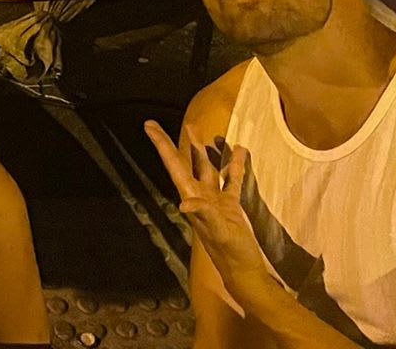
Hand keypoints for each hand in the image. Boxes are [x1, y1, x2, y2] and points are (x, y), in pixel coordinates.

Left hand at [144, 123, 274, 309]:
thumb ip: (204, 215)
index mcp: (192, 198)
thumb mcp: (218, 233)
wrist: (246, 271)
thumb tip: (185, 202)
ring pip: (207, 168)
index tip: (149, 125)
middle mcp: (199, 197)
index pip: (174, 165)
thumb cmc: (230, 253)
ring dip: (203, 150)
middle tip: (156, 124)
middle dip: (174, 144)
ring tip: (200, 129)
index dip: (162, 145)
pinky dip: (234, 165)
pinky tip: (240, 150)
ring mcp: (215, 201)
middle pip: (184, 163)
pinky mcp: (230, 206)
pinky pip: (231, 180)